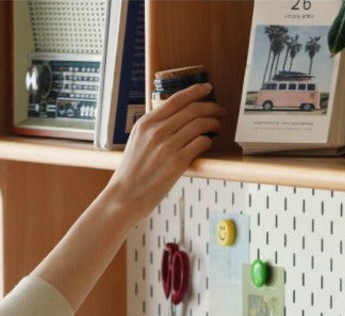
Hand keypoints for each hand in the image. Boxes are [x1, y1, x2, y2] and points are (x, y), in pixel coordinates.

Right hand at [105, 83, 224, 219]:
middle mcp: (157, 131)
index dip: (196, 91)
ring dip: (214, 123)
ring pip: (200, 124)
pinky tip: (207, 144)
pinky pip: (201, 143)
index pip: (176, 99)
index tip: (207, 88)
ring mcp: (167, 146)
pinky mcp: (177, 162)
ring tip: (217, 127)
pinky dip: (208, 141)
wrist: (125, 197)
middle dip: (211, 107)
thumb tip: (176, 117)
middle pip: (193, 109)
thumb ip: (154, 128)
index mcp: (146, 123)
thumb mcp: (136, 142)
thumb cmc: (131, 173)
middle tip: (220, 111)